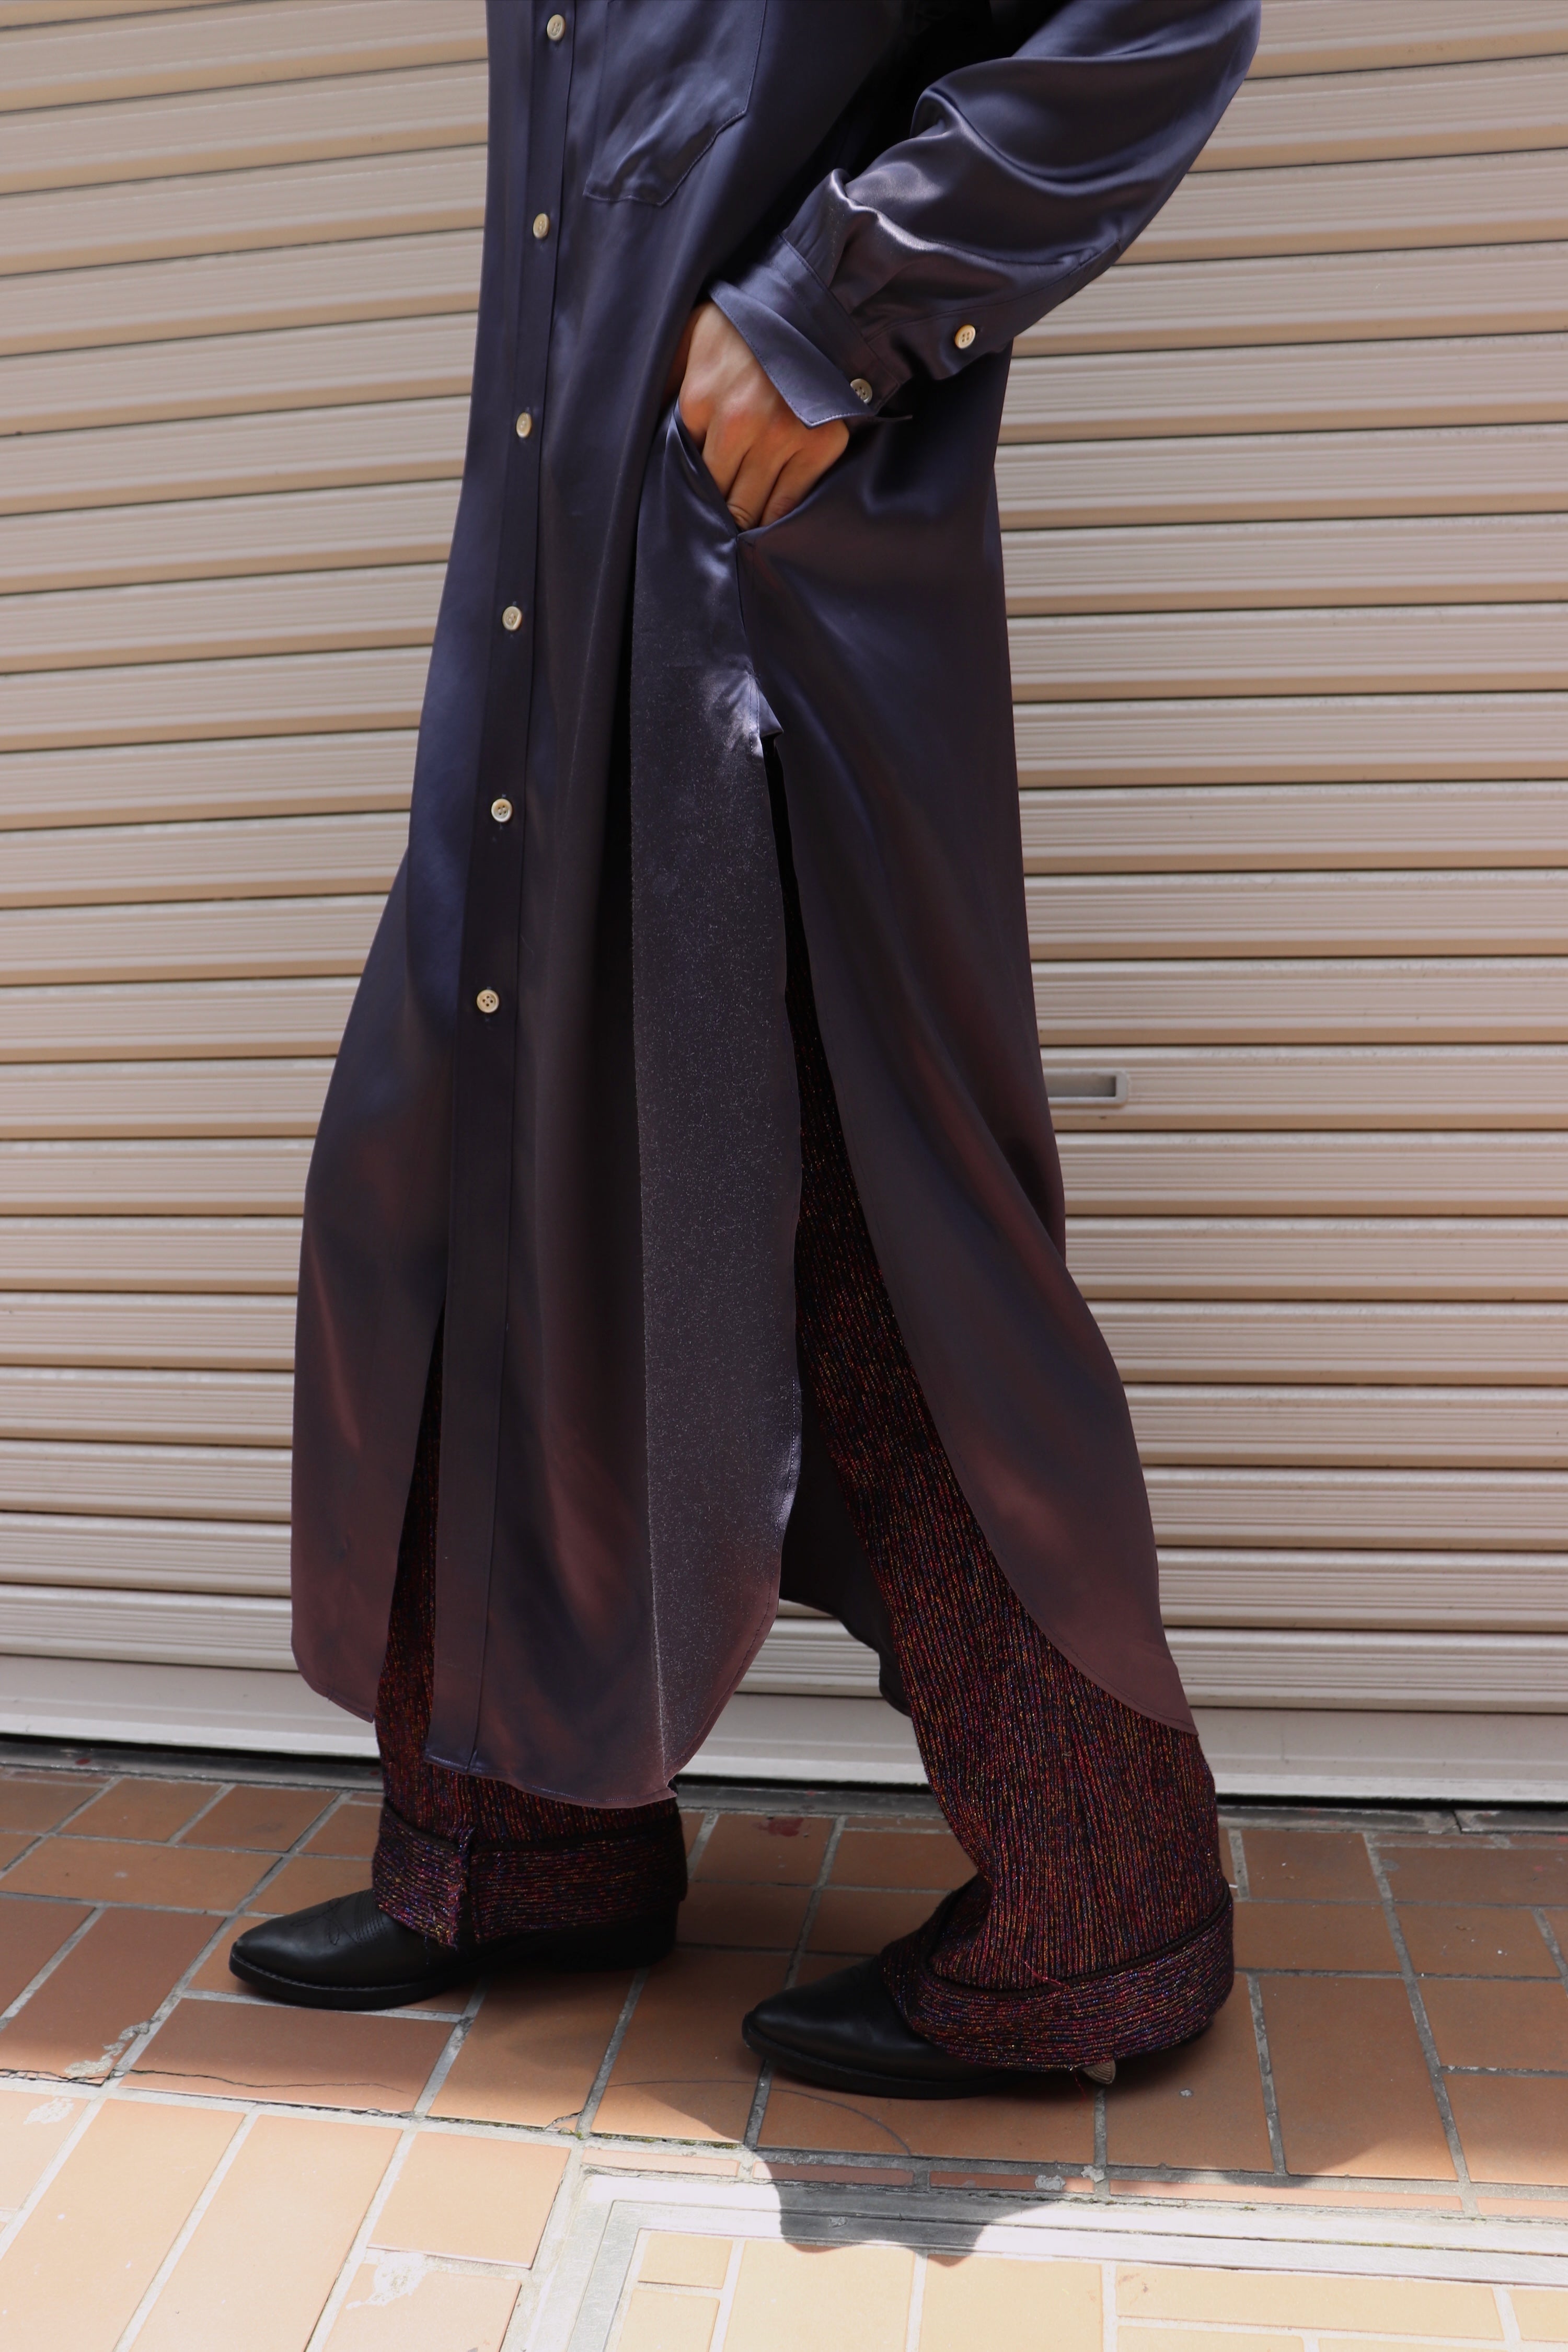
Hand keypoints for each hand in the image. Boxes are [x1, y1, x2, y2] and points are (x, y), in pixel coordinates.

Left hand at [668, 303, 848, 530]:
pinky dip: (773, 519)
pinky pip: (787, 504)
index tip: (688, 497)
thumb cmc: (739, 327)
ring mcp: (782, 436)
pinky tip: (763, 522)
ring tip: (733, 528)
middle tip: (708, 526)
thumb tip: (628, 426)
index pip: (684, 469)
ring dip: (740, 522)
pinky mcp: (818, 446)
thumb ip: (662, 383)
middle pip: (716, 498)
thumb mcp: (685, 339)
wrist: (808, 308)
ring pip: (751, 510)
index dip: (687, 487)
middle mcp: (741, 422)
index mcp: (700, 399)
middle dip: (711, 513)